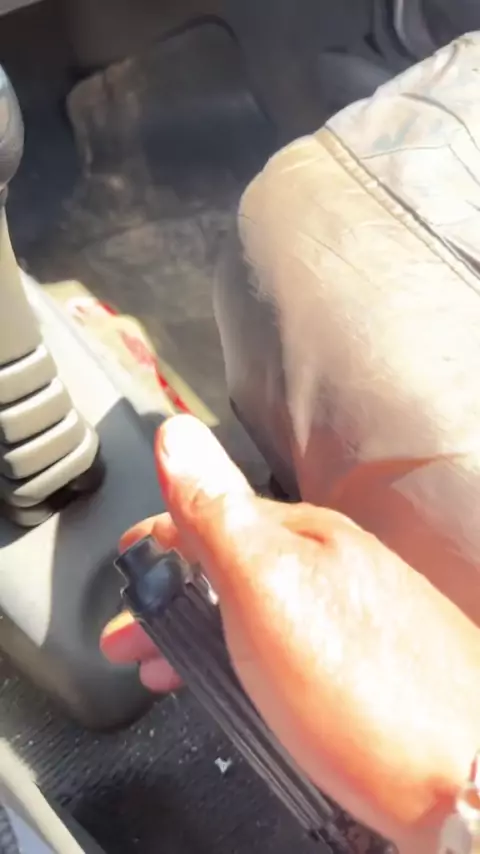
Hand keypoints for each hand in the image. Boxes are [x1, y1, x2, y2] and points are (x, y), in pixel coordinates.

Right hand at [101, 415, 479, 852]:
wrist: (468, 778)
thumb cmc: (367, 691)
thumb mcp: (269, 588)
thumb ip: (218, 514)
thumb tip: (177, 435)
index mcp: (306, 538)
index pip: (215, 513)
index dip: (160, 539)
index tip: (130, 565)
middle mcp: (335, 568)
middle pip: (233, 566)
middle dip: (174, 597)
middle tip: (137, 637)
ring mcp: (354, 615)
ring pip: (258, 608)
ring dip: (204, 630)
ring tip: (172, 668)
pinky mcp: (366, 662)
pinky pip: (287, 644)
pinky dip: (246, 658)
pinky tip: (244, 684)